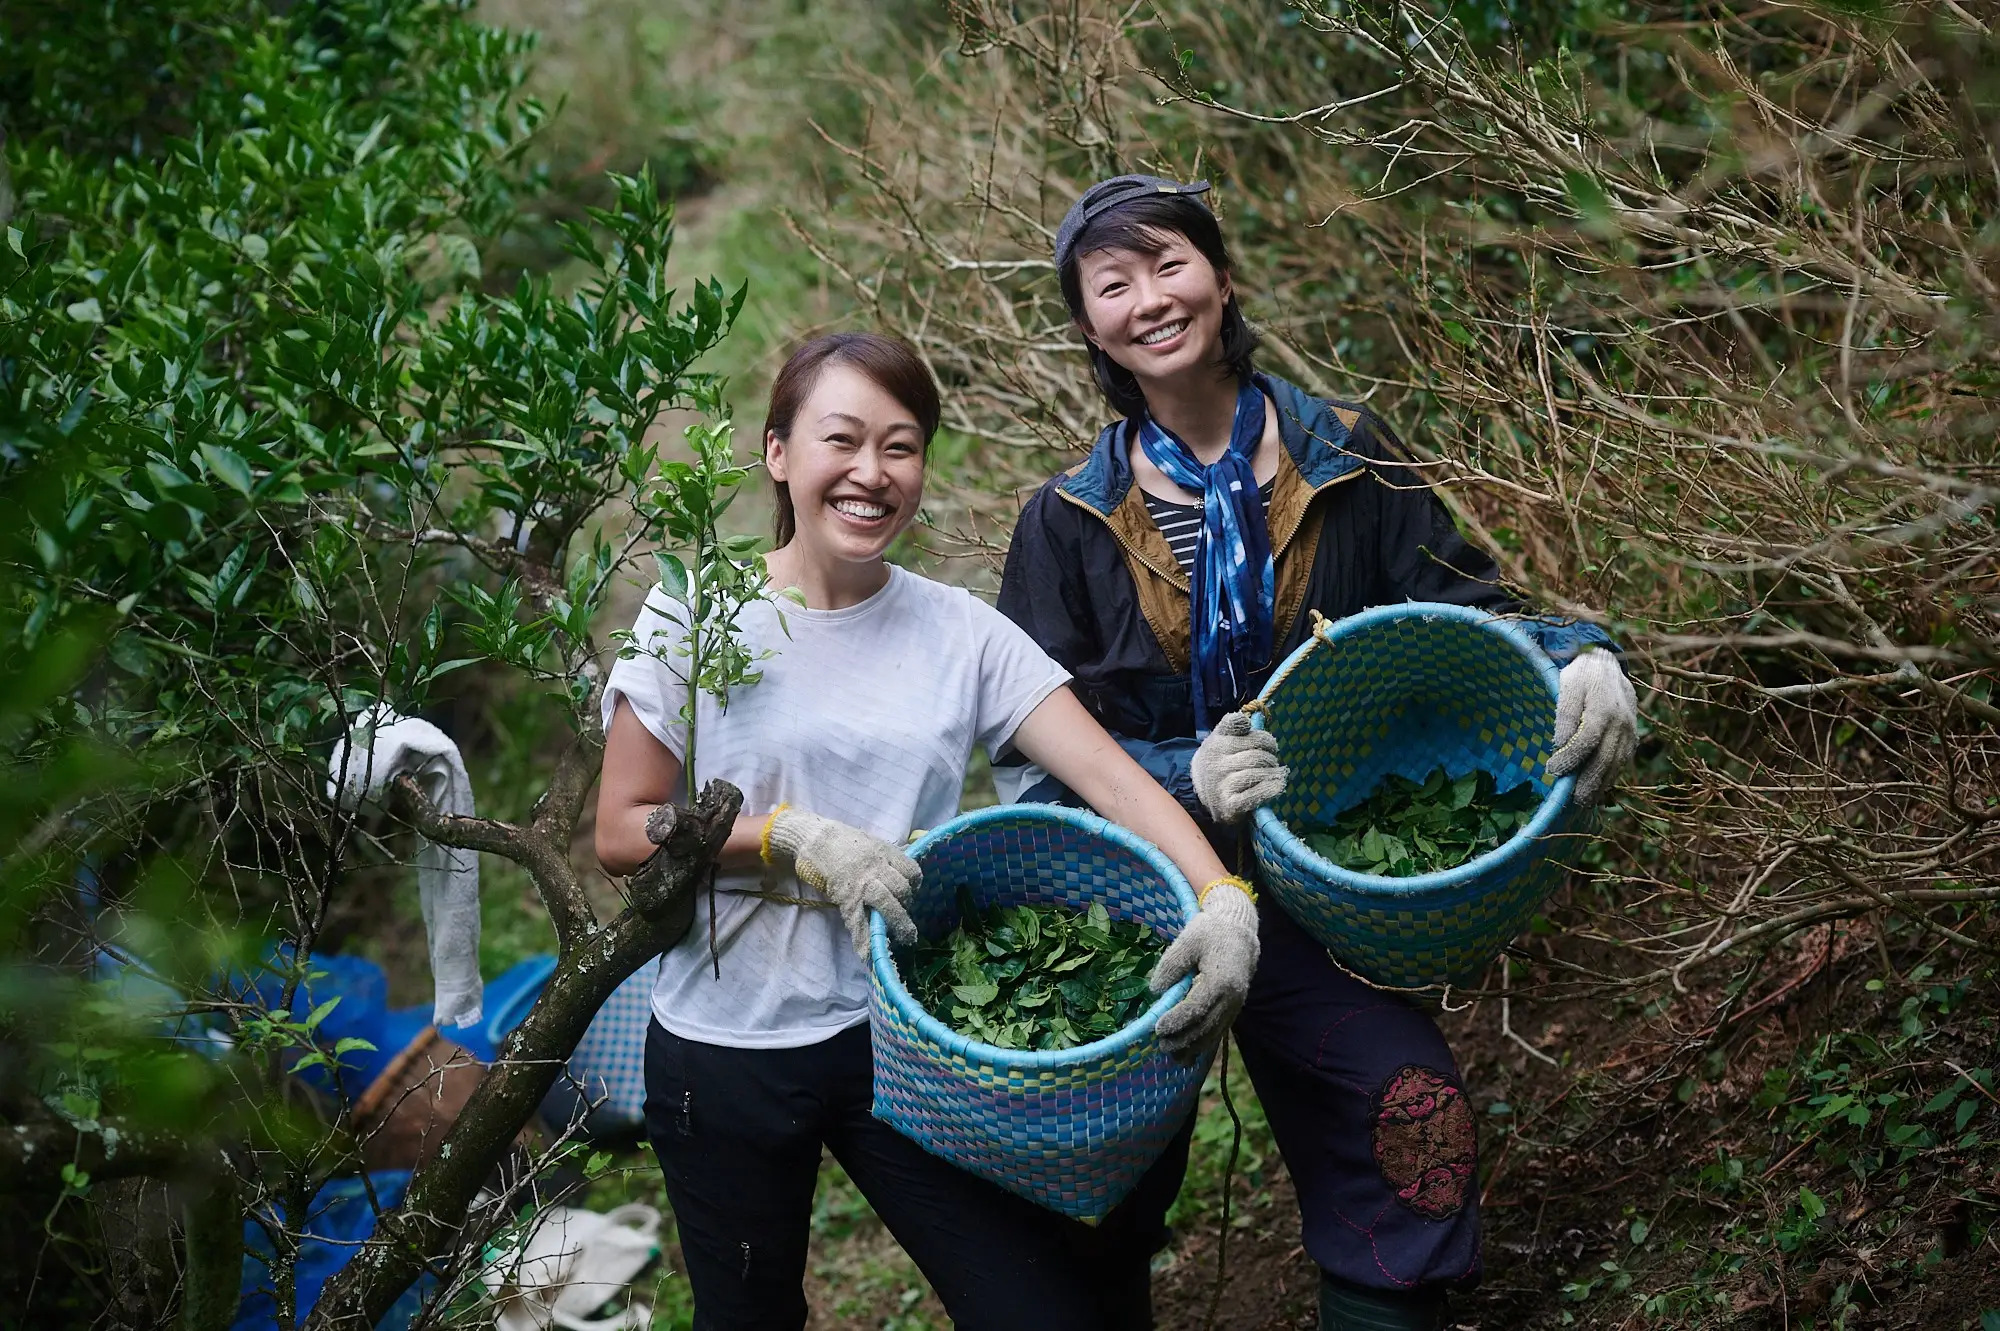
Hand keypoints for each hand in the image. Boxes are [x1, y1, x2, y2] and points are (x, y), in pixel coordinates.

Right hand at [766, 808, 920, 955]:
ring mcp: (862, 883)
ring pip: (887, 905)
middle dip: (908, 909)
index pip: (911, 870)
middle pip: (901, 889)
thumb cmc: (842, 841)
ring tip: (904, 939)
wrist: (814, 838)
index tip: (912, 893)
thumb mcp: (871, 842)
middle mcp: (877, 868)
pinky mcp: (846, 897)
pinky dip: (864, 940)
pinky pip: (858, 921)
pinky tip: (869, 955)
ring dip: (897, 924)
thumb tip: (903, 869)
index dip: (915, 884)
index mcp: (885, 853)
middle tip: (911, 927)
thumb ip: (887, 857)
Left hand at [1148, 880, 1259, 1060]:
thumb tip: (1155, 990)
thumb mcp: (1188, 941)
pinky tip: (1189, 1053)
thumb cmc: (1211, 933)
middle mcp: (1232, 998)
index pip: (1196, 1008)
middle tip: (1161, 1045)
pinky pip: (1219, 1031)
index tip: (1158, 1027)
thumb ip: (1171, 965)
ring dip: (1193, 1047)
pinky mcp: (1234, 1008)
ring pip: (1213, 1033)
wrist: (1239, 932)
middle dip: (1183, 1040)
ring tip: (1172, 1055)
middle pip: (1206, 1026)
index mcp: (1221, 981)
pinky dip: (1204, 1043)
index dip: (1176, 1020)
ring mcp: (1235, 1006)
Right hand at [1190, 711, 1286, 822]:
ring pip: (1259, 772)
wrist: (1203, 796)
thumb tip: (1250, 721)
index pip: (1237, 726)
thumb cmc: (1222, 762)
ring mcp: (1221, 784)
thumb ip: (1234, 725)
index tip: (1264, 742)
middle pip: (1257, 754)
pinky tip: (1278, 785)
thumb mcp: (1221, 739)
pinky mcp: (1229, 805)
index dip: (1257, 732)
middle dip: (1271, 756)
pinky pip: (1256, 794)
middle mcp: (1215, 762)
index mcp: (1215, 742)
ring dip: (1274, 773)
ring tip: (1276, 773)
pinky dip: (1271, 789)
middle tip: (1273, 760)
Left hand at [1546, 648, 1638, 805]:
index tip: (1553, 770)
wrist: (1606, 664)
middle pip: (1605, 757)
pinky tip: (1600, 787)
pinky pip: (1623, 759)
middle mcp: (1620, 722)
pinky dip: (1612, 775)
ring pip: (1617, 762)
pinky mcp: (1632, 735)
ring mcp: (1629, 729)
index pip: (1587, 740)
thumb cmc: (1582, 675)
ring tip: (1586, 801)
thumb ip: (1565, 713)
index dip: (1571, 757)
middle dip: (1589, 781)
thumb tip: (1560, 743)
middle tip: (1574, 800)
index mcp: (1603, 708)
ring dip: (1602, 784)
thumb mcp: (1567, 684)